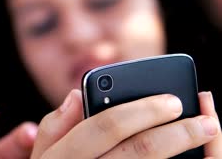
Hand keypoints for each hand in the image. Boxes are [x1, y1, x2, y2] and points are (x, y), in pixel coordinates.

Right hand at [31, 89, 220, 157]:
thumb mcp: (42, 156)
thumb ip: (56, 125)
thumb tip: (77, 94)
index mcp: (65, 157)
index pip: (105, 126)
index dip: (142, 110)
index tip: (171, 100)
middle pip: (141, 150)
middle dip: (179, 132)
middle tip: (206, 120)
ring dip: (192, 156)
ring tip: (211, 139)